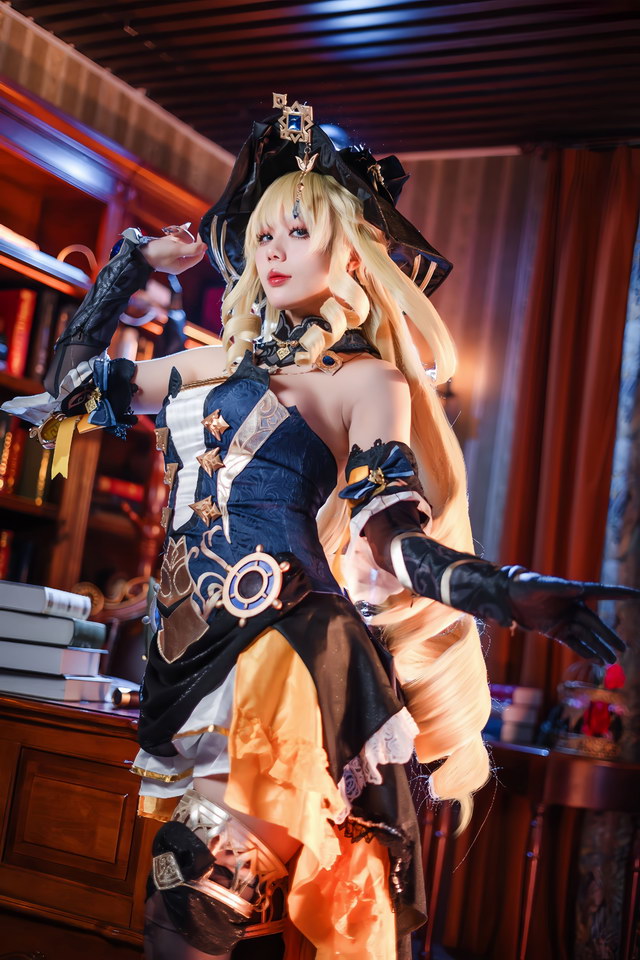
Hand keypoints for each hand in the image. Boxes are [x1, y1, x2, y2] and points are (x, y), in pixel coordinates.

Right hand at [141, 228, 206, 274]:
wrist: (138, 252)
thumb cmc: (156, 253)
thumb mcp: (176, 250)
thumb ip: (192, 249)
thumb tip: (205, 246)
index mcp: (182, 265)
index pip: (198, 256)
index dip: (201, 246)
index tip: (200, 234)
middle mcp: (178, 261)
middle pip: (190, 248)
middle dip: (188, 239)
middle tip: (184, 233)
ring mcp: (172, 254)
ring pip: (183, 243)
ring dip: (182, 235)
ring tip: (176, 232)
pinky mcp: (166, 248)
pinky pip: (175, 239)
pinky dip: (178, 233)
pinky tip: (182, 226)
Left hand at [508, 571, 637, 663]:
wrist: (506, 597)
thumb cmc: (524, 585)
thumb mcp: (538, 585)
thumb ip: (557, 587)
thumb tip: (578, 589)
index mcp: (573, 591)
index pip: (600, 592)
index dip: (619, 593)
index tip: (637, 595)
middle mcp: (573, 607)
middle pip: (595, 624)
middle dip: (608, 637)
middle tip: (623, 650)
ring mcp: (565, 620)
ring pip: (586, 637)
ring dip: (598, 648)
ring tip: (611, 661)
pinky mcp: (555, 631)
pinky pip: (573, 643)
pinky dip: (584, 651)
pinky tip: (595, 659)